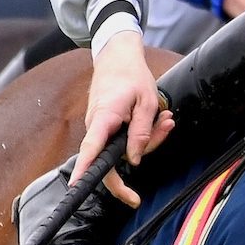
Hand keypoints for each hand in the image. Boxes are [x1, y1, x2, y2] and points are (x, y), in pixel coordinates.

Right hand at [71, 30, 172, 206]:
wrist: (117, 56)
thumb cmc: (131, 75)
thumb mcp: (146, 101)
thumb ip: (141, 132)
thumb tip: (135, 160)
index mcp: (104, 118)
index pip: (92, 150)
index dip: (85, 171)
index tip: (79, 188)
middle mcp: (96, 126)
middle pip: (113, 157)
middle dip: (143, 150)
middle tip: (165, 128)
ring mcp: (98, 127)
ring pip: (121, 148)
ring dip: (148, 136)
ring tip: (163, 116)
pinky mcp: (104, 126)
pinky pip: (121, 138)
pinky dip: (140, 132)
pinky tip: (156, 118)